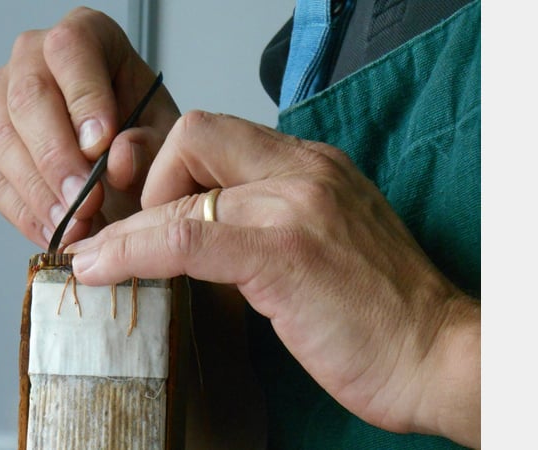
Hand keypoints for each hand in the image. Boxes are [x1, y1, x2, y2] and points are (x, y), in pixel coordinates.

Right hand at [0, 7, 179, 247]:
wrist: (115, 165)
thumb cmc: (139, 136)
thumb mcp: (162, 138)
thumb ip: (149, 145)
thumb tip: (117, 157)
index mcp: (85, 35)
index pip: (71, 50)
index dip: (83, 99)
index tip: (100, 148)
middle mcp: (32, 55)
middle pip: (27, 96)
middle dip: (56, 158)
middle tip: (84, 204)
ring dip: (36, 192)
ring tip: (72, 227)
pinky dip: (18, 209)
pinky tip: (50, 230)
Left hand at [66, 111, 480, 447]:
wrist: (437, 356)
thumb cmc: (381, 312)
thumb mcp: (321, 245)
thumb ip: (264, 224)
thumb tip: (192, 234)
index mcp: (313, 165)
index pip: (216, 135)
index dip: (167, 168)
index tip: (144, 207)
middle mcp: (304, 170)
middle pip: (195, 135)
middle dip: (149, 181)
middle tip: (137, 233)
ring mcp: (296, 206)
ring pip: (181, 190)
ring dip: (128, 226)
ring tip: (100, 258)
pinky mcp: (283, 253)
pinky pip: (186, 238)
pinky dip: (135, 251)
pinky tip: (104, 269)